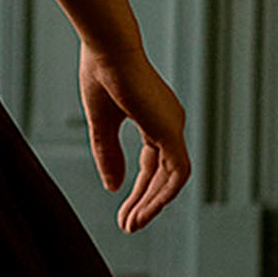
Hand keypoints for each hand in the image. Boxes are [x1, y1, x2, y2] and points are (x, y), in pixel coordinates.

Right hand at [79, 42, 189, 232]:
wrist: (107, 49)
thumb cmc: (101, 73)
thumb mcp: (101, 124)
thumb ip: (107, 154)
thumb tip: (112, 187)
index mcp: (154, 118)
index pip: (152, 164)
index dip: (138, 190)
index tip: (121, 212)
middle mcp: (169, 123)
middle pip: (162, 175)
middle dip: (145, 203)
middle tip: (127, 227)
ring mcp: (173, 126)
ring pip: (172, 179)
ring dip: (152, 204)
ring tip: (131, 225)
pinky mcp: (171, 131)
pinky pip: (177, 173)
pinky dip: (162, 195)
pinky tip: (143, 211)